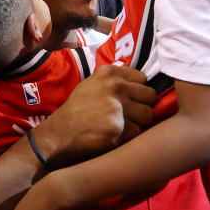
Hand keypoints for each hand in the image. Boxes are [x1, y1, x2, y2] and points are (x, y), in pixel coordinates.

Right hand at [31, 65, 155, 167]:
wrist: (59, 133)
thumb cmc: (77, 109)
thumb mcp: (92, 84)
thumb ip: (116, 81)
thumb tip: (142, 84)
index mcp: (109, 73)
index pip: (143, 78)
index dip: (139, 90)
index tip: (131, 98)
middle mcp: (115, 86)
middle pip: (151, 96)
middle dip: (143, 106)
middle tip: (131, 114)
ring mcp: (117, 107)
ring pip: (148, 115)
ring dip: (138, 122)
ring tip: (121, 125)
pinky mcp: (118, 128)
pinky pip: (137, 132)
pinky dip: (128, 136)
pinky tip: (113, 135)